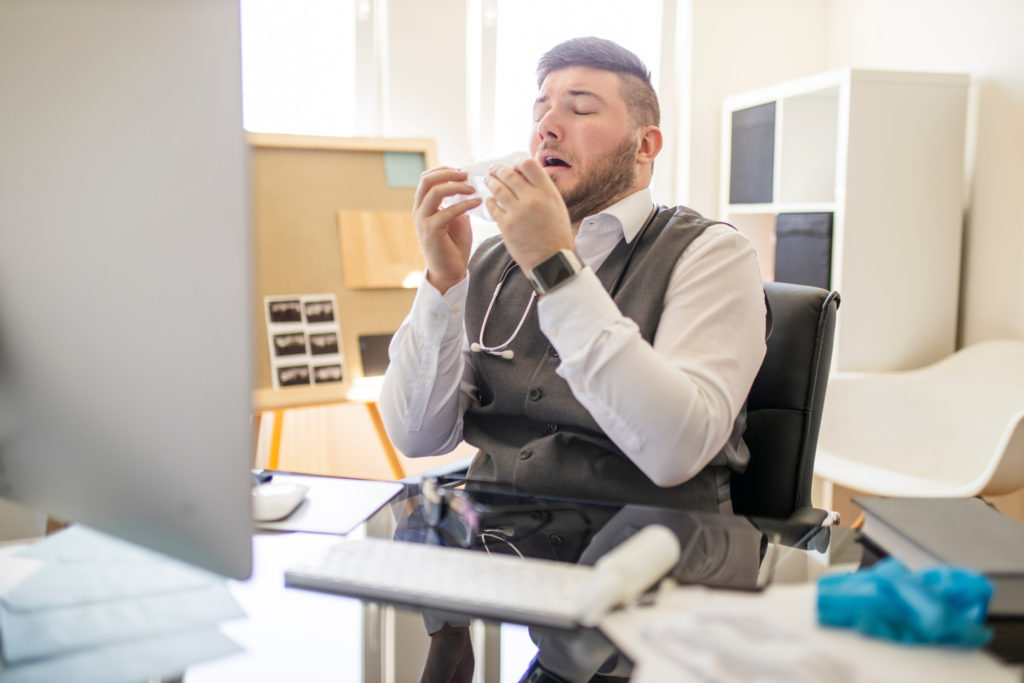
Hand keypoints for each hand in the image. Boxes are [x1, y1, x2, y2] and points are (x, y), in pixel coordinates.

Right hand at [412, 167, 482, 292]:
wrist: (449, 271)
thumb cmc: (454, 245)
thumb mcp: (456, 217)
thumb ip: (457, 201)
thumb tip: (469, 185)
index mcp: (423, 206)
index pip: (426, 178)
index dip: (443, 170)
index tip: (461, 171)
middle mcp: (419, 211)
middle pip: (426, 180)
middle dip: (448, 174)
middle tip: (466, 176)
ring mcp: (423, 221)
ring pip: (435, 192)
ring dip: (456, 187)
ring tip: (473, 189)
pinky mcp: (431, 231)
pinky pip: (447, 211)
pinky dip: (464, 204)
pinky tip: (477, 203)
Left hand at [483, 158, 573, 271]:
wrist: (551, 261)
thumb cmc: (556, 235)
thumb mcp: (557, 206)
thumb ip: (542, 190)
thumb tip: (526, 176)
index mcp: (548, 192)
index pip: (528, 164)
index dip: (518, 163)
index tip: (514, 167)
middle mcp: (533, 199)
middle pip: (509, 174)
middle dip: (499, 169)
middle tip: (494, 169)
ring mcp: (518, 212)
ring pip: (498, 188)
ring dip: (491, 182)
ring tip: (488, 180)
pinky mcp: (506, 226)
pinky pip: (493, 207)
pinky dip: (490, 201)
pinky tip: (490, 200)